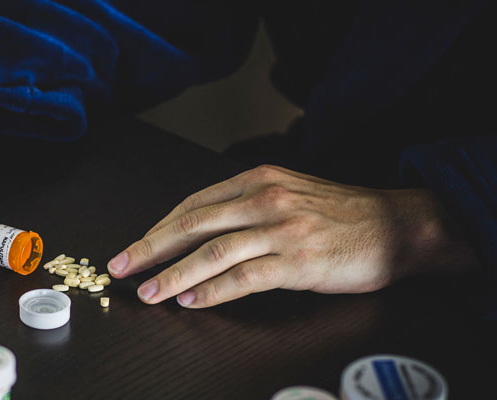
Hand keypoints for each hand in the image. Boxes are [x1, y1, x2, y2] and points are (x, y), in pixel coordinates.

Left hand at [107, 165, 476, 307]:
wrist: (397, 225)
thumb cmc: (339, 214)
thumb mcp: (288, 193)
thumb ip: (245, 205)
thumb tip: (197, 230)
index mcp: (257, 179)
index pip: (193, 204)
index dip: (158, 227)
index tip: (134, 247)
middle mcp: (264, 199)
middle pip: (192, 224)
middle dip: (150, 248)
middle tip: (122, 267)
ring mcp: (281, 229)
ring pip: (212, 252)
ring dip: (174, 274)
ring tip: (149, 293)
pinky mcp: (297, 261)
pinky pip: (244, 277)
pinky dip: (212, 290)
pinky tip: (191, 300)